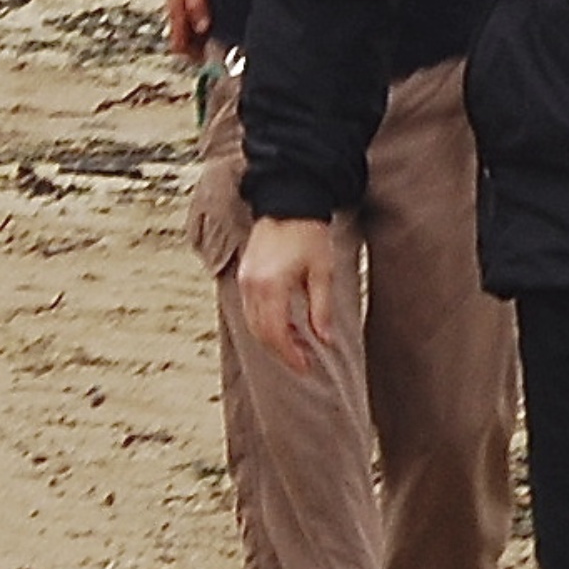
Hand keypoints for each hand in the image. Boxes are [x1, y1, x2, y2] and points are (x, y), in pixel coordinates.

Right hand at [234, 211, 343, 374]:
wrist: (288, 201)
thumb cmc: (309, 234)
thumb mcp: (322, 272)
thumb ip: (321, 309)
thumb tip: (324, 340)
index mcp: (272, 286)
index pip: (276, 333)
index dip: (290, 354)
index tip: (306, 366)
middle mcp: (252, 285)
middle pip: (261, 332)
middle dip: (281, 351)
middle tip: (303, 362)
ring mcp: (245, 279)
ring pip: (253, 323)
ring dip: (273, 338)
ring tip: (297, 345)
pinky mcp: (245, 274)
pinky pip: (251, 309)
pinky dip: (265, 323)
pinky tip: (286, 325)